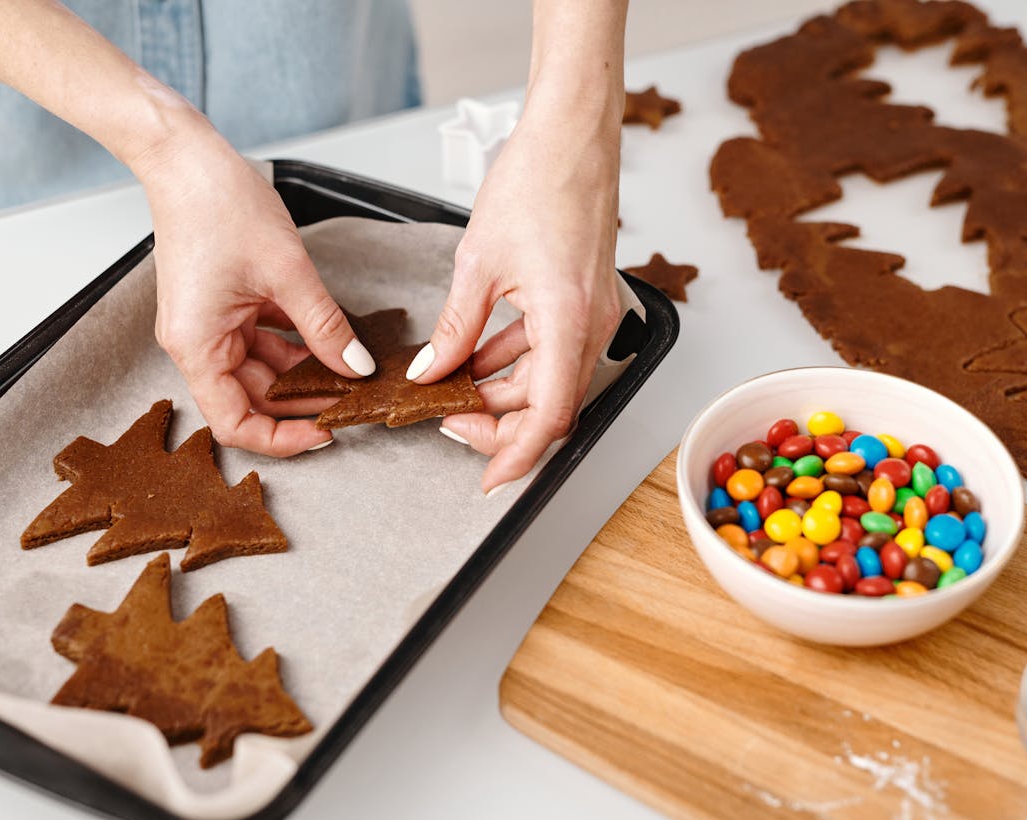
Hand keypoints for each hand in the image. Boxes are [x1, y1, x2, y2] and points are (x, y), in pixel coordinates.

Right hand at [133, 119, 376, 455]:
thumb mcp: (287, 272)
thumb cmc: (217, 205)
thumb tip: (355, 367)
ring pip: (262, 369)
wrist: (186, 158)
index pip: (235, 423)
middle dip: (301, 404)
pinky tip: (331, 343)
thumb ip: (324, 327)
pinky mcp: (224, 305)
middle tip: (353, 401)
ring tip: (350, 373)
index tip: (326, 433)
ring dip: (302, 374)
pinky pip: (262, 340)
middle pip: (251, 399)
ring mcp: (210, 324)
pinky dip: (295, 345)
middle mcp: (198, 343)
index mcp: (198, 346)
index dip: (282, 438)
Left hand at [408, 100, 622, 492]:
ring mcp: (593, 313)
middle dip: (498, 422)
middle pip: (549, 404)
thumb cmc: (536, 181)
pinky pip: (550, 348)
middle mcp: (591, 325)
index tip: (488, 479)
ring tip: (453, 387)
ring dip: (504, 390)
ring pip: (548, 379)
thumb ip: (455, 329)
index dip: (517, 455)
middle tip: (447, 420)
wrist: (573, 133)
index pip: (549, 416)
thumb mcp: (477, 264)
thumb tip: (433, 372)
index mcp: (568, 321)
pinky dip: (514, 360)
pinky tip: (476, 356)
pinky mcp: (585, 299)